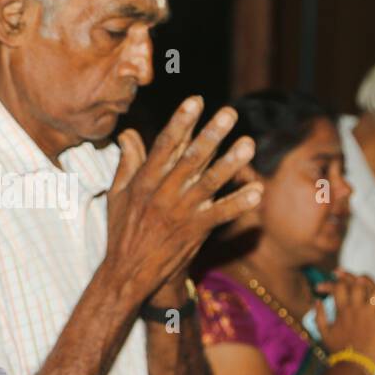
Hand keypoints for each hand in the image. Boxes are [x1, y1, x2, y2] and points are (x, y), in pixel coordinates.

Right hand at [104, 97, 262, 304]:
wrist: (127, 273)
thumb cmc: (121, 231)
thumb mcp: (117, 194)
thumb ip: (127, 162)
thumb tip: (128, 132)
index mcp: (144, 181)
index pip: (164, 146)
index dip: (180, 122)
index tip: (195, 101)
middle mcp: (163, 194)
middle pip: (190, 159)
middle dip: (210, 134)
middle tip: (229, 113)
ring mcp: (180, 213)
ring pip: (209, 183)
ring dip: (230, 163)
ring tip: (248, 143)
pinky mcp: (194, 232)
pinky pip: (220, 215)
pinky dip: (238, 203)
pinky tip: (256, 191)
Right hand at [314, 270, 374, 364]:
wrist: (354, 365)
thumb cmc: (338, 350)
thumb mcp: (323, 333)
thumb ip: (319, 315)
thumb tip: (316, 301)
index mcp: (341, 310)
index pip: (340, 285)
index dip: (339, 280)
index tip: (337, 281)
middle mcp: (356, 308)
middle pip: (359, 282)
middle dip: (360, 279)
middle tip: (361, 281)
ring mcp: (370, 314)